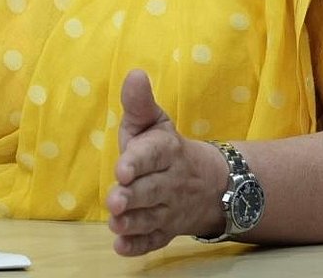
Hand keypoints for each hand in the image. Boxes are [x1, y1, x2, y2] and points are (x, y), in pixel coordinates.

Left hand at [106, 69, 225, 255]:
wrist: (207, 182)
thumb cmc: (163, 148)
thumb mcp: (154, 122)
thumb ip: (139, 103)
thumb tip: (134, 74)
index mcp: (166, 150)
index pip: (153, 155)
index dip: (138, 162)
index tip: (122, 169)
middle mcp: (171, 181)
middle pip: (152, 190)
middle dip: (133, 197)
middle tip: (115, 201)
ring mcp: (170, 208)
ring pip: (153, 218)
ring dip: (134, 222)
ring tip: (116, 223)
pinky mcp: (167, 230)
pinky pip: (156, 241)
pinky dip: (139, 246)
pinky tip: (122, 247)